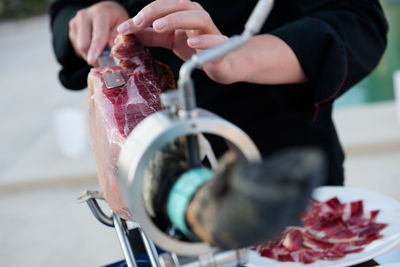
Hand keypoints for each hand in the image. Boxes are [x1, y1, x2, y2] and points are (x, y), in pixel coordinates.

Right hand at [69, 1, 128, 65]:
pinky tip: (94, 46)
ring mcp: (75, 23)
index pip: (97, 35)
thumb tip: (111, 50)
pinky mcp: (71, 30)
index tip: (92, 60)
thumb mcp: (123, 26)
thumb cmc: (116, 19)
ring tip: (101, 52)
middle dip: (94, 57)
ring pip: (80, 49)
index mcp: (100, 14)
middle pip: (84, 44)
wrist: (104, 10)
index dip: (95, 49)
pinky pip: (77, 48)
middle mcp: (84, 16)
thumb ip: (117, 38)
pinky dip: (87, 52)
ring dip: (91, 55)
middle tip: (105, 61)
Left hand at [117, 0, 234, 83]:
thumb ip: (151, 35)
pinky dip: (204, 40)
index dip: (143, 14)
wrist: (223, 63)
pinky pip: (215, 40)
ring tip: (159, 27)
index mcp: (184, 13)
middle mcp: (197, 17)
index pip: (163, 6)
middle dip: (157, 11)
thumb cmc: (198, 48)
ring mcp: (210, 30)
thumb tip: (128, 32)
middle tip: (138, 23)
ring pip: (197, 17)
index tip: (124, 27)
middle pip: (179, 5)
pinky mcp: (221, 46)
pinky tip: (192, 43)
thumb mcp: (170, 40)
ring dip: (177, 19)